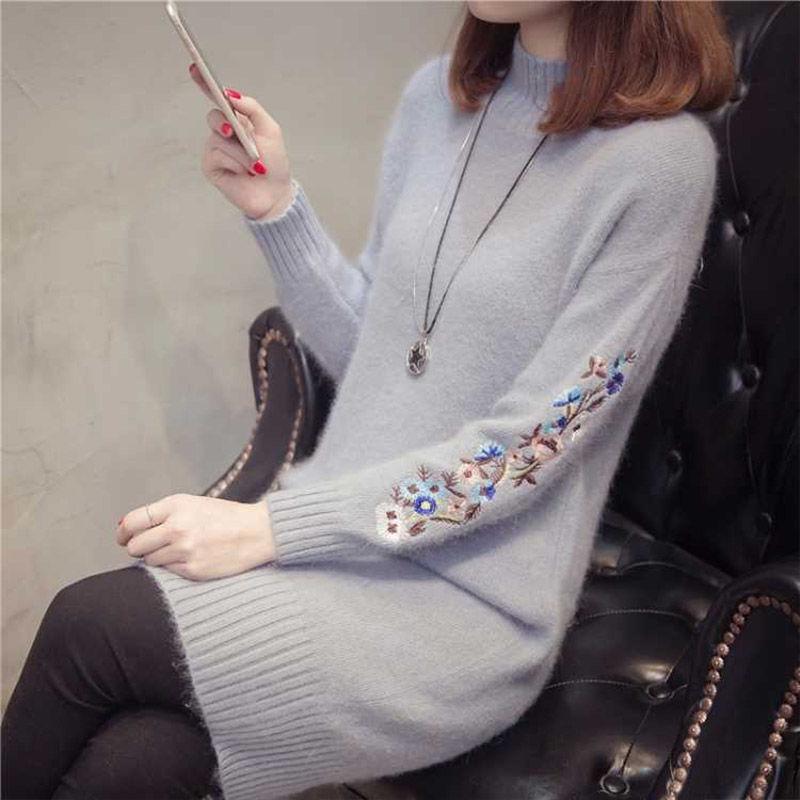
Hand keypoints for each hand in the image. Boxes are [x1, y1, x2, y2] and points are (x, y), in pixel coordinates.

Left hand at [116, 493, 275, 580]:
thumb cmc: (224, 517)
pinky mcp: (193, 570)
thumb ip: (161, 513)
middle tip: (150, 545)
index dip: (123, 532)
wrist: (258, 532)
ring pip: (149, 560)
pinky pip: (167, 571)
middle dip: (138, 546)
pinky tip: (190, 557)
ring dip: (157, 557)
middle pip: (135, 545)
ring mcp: (185, 550)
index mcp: (176, 505)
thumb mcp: (193, 504)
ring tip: (178, 549)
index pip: (132, 522)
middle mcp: (178, 527)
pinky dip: (173, 566)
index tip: (122, 537)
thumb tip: (124, 528)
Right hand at [189, 62, 294, 220]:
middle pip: (214, 117)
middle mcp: (223, 133)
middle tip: (234, 132)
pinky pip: (216, 156)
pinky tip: (243, 173)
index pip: (217, 100)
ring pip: (218, 139)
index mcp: (237, 121)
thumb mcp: (270, 130)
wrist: (275, 194)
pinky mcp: (211, 166)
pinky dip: (234, 163)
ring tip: (255, 166)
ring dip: (241, 153)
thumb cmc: (274, 164)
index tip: (196, 68)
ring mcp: (215, 150)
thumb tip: (231, 95)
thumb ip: (252, 108)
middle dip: (226, 124)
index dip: (204, 84)